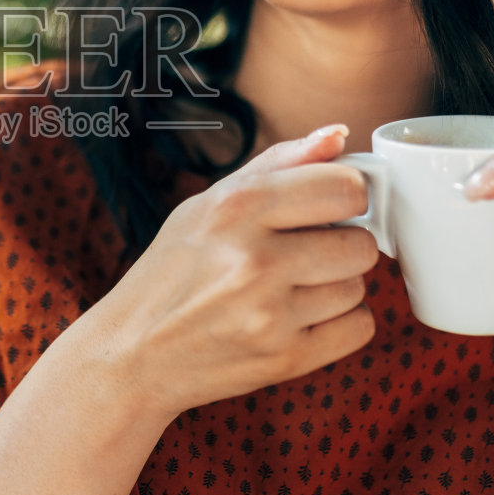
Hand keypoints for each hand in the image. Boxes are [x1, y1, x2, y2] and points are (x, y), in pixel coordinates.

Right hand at [86, 124, 378, 419]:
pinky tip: (299, 318)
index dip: (348, 196)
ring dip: (335, 287)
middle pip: (360, 243)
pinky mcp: (284, 359)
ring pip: (359, 287)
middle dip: (341, 245)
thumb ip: (278, 164)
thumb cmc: (170, 274)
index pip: (345, 187)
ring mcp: (270, 314)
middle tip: (304, 253)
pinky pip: (358, 329)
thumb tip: (339, 135)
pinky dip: (339, 325)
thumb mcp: (207, 204)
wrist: (133, 354)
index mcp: (236, 207)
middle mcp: (254, 259)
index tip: (333, 206)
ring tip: (291, 289)